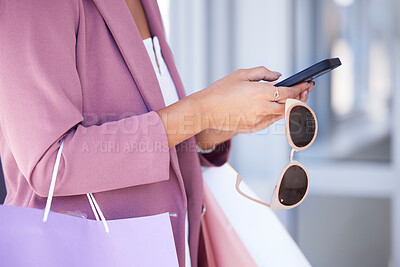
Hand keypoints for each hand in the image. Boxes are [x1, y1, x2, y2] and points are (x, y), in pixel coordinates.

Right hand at [197, 67, 313, 133]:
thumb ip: (263, 73)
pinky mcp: (253, 128)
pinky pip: (271, 121)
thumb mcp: (241, 74)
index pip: (289, 92)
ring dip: (291, 107)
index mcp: (260, 93)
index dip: (300, 88)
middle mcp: (262, 108)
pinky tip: (279, 108)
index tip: (306, 83)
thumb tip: (278, 76)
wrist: (205, 110)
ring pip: (282, 115)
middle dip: (301, 97)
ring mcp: (258, 120)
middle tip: (306, 90)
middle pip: (290, 105)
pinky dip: (278, 114)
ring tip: (296, 98)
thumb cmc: (220, 90)